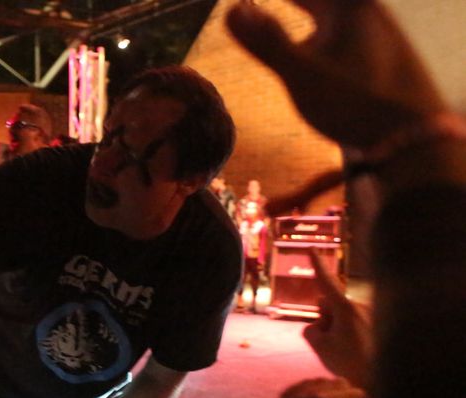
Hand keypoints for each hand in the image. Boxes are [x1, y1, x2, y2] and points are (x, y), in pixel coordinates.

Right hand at [226, 0, 446, 148]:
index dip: (275, 4)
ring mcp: (378, 37)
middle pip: (325, 1)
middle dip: (301, 3)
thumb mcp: (303, 75)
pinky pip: (347, 34)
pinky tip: (321, 48)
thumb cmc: (356, 103)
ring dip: (314, 14)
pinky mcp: (383, 60)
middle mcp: (367, 14)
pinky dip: (326, 33)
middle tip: (269, 8)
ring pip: (338, 17)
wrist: (413, 137)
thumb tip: (231, 10)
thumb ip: (268, 43)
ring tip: (298, 14)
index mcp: (350, 7)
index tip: (247, 6)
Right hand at [302, 248, 372, 388]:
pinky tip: (357, 352)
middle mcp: (360, 306)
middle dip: (325, 317)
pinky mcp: (379, 324)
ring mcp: (372, 314)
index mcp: (345, 308)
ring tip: (346, 352)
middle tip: (328, 342)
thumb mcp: (319, 346)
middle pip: (331, 305)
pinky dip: (352, 334)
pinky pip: (356, 324)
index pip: (326, 282)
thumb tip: (318, 324)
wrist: (380, 380)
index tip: (311, 247)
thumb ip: (311, 329)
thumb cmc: (348, 363)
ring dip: (339, 329)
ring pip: (344, 316)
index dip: (316, 264)